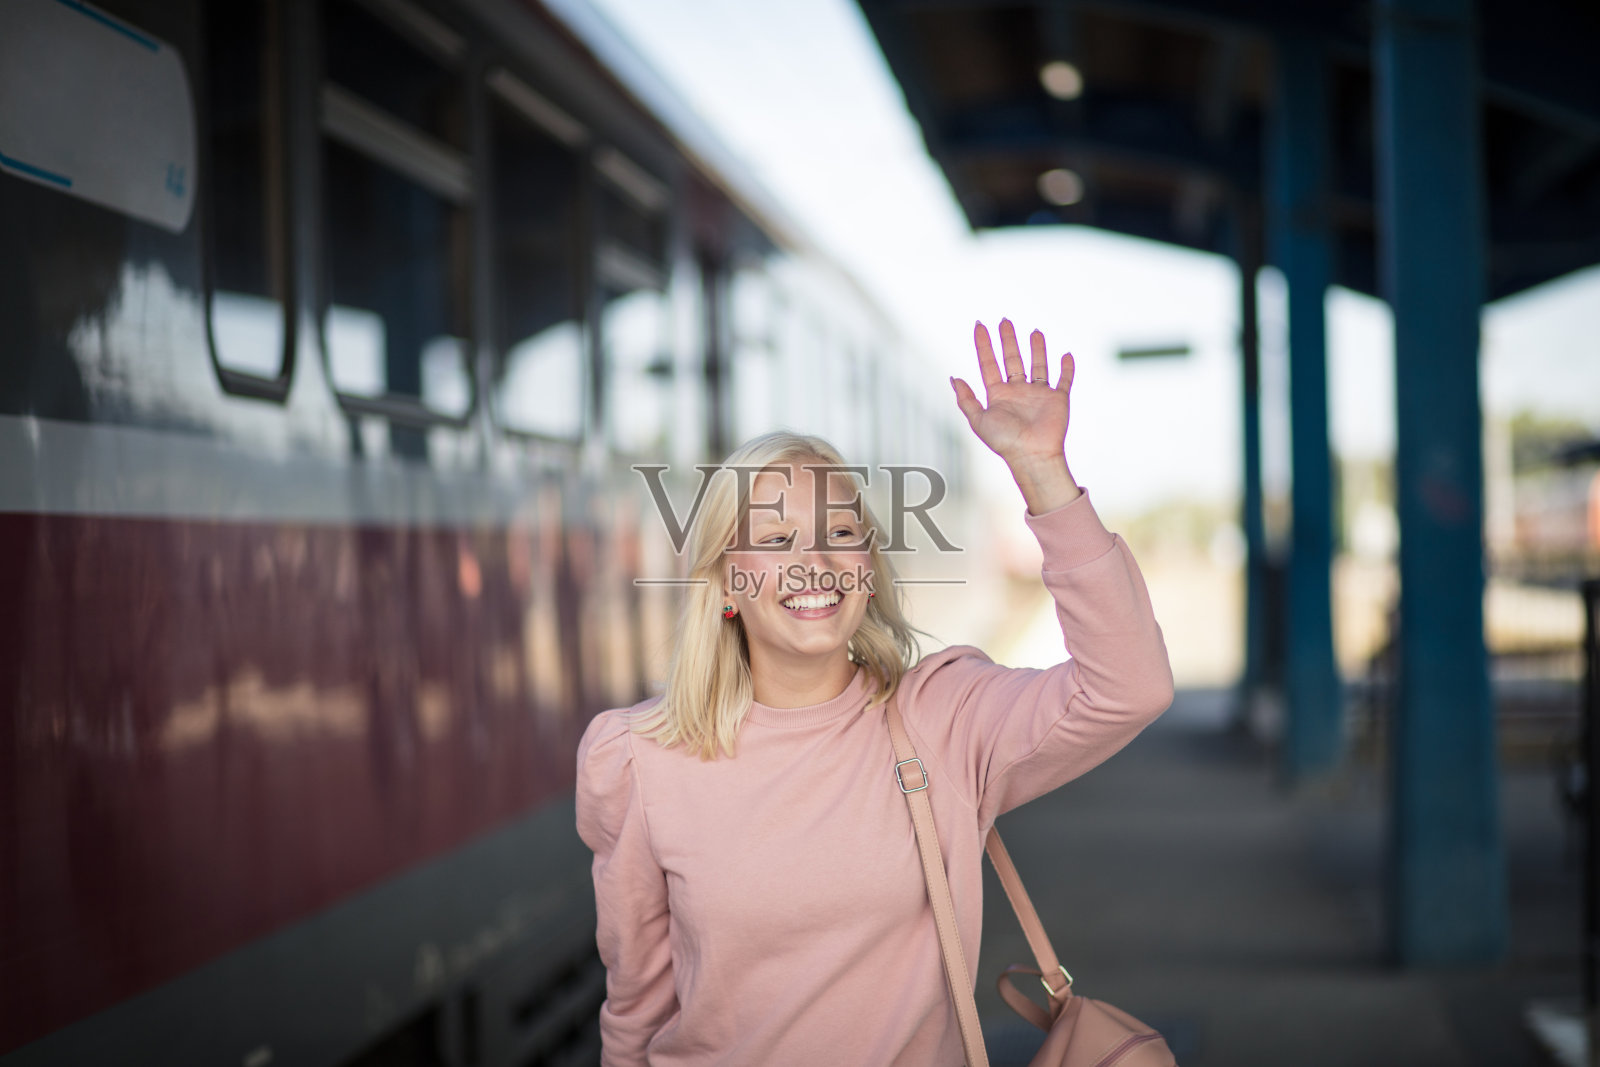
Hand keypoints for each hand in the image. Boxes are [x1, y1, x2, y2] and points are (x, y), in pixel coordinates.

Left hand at [952, 320, 1080, 513]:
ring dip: (1037, 349)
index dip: (983, 345)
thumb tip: (954, 378)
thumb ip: (966, 399)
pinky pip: (1064, 380)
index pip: (989, 364)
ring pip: (1038, 366)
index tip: (979, 325)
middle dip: (1008, 340)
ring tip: (1035, 331)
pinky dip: (1066, 368)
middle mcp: (1018, 392)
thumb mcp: (978, 420)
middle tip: (1004, 320)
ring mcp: (1039, 395)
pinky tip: (1065, 355)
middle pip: (1012, 360)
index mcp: (998, 395)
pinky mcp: (1058, 399)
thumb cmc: (1004, 442)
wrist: (1032, 455)